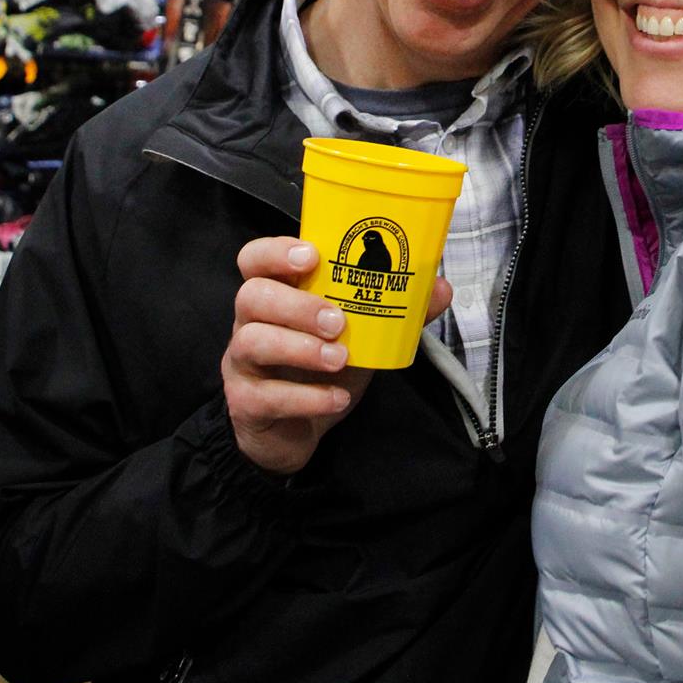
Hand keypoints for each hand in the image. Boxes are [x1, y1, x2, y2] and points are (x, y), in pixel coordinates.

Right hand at [222, 236, 452, 473]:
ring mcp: (242, 363)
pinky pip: (264, 395)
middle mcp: (250, 323)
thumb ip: (398, 310)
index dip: (276, 251)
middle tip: (339, 321)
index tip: (311, 256)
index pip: (255, 259)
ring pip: (250, 342)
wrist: (296, 430)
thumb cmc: (323, 367)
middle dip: (297, 305)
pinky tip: (335, 397)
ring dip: (300, 348)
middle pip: (251, 296)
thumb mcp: (361, 335)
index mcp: (277, 295)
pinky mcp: (245, 403)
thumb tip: (440, 288)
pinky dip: (305, 397)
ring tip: (340, 358)